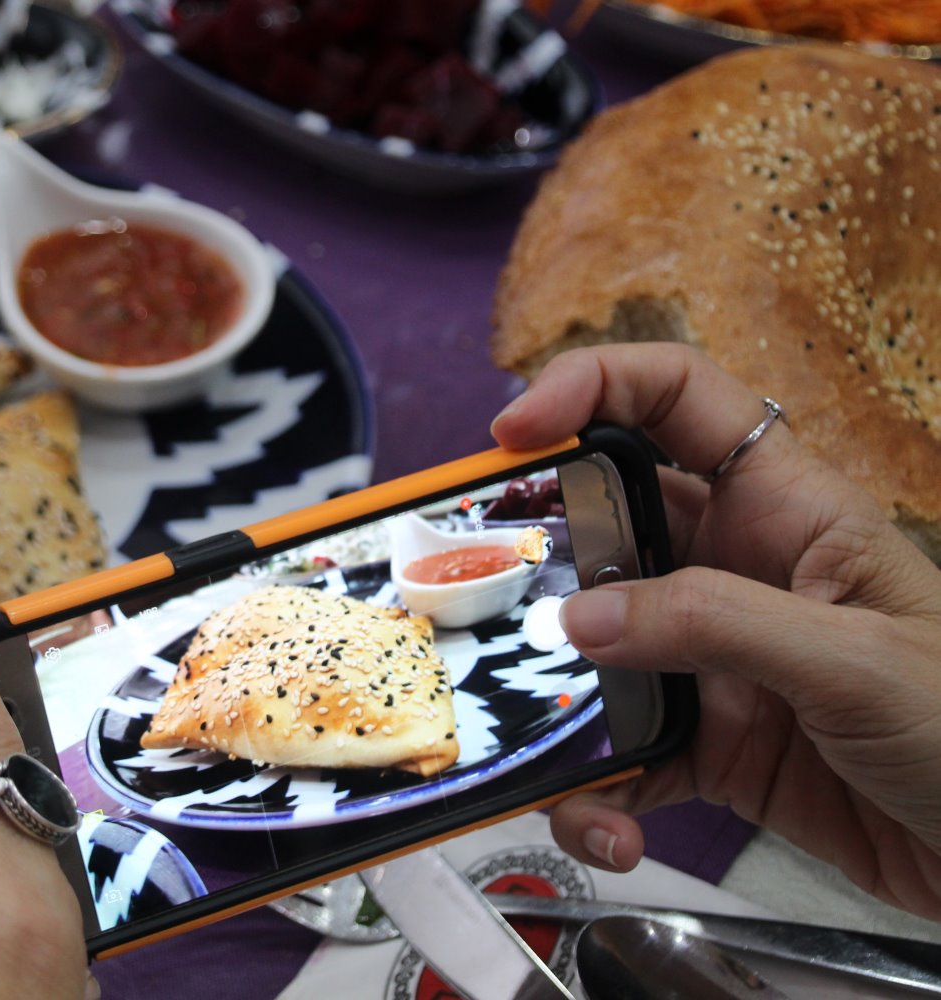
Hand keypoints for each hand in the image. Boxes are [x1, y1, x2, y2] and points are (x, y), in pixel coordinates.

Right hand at [490, 344, 940, 918]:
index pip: (677, 400)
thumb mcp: (856, 659)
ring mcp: (712, 658)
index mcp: (785, 510)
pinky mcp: (704, 741)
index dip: (591, 384)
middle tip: (480, 596)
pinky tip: (605, 825)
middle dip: (535, 556)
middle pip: (603, 525)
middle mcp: (734, 571)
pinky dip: (593, 792)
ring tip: (540, 742)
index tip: (514, 428)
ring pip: (592, 647)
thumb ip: (718, 625)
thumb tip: (586, 619)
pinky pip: (615, 750)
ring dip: (553, 695)